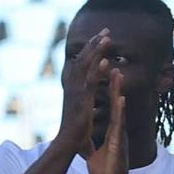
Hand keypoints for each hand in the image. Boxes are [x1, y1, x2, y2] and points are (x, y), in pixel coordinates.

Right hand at [56, 29, 113, 148]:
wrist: (66, 143)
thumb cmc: (73, 131)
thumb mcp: (78, 110)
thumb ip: (82, 100)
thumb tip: (85, 96)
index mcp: (72, 87)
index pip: (80, 62)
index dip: (89, 49)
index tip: (99, 38)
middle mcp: (72, 86)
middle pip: (83, 58)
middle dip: (94, 43)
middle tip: (106, 30)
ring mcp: (76, 92)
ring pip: (86, 66)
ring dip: (96, 51)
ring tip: (107, 38)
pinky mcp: (82, 101)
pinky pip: (90, 83)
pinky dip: (96, 70)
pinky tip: (105, 60)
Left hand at [85, 70, 145, 173]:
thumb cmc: (106, 172)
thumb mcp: (95, 152)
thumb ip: (93, 143)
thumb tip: (85, 138)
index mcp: (112, 129)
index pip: (108, 105)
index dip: (105, 89)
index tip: (103, 71)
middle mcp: (118, 128)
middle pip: (115, 101)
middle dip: (113, 82)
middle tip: (111, 60)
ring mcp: (120, 134)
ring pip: (119, 108)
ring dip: (118, 91)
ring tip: (117, 72)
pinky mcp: (119, 142)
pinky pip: (120, 124)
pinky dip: (120, 110)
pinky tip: (120, 98)